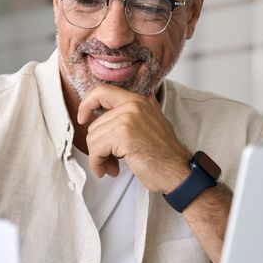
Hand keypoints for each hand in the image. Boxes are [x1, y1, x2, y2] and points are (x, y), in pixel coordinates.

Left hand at [76, 84, 191, 192]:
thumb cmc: (163, 154)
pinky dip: (98, 164)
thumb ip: (133, 114)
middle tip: (109, 160)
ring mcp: (128, 118)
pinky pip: (96, 149)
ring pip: (93, 138)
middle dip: (98, 146)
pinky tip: (110, 171)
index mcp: (138, 100)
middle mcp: (133, 105)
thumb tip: (109, 111)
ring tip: (112, 167)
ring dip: (99, 158)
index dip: (87, 104)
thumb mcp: (151, 123)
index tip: (83, 119)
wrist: (179, 171)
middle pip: (94, 124)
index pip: (101, 91)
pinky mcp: (123, 135)